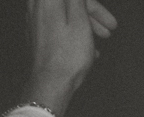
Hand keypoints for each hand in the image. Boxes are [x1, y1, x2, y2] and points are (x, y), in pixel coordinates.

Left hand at [23, 0, 117, 114]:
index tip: (108, 18)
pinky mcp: (36, 36)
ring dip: (84, 24)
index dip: (93, 5)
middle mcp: (36, 7)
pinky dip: (73, 32)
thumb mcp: (80, 22)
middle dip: (90, 13)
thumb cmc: (68, 54)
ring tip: (101, 38)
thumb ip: (78, 1)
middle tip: (109, 28)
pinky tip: (87, 47)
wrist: (51, 82)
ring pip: (63, 15)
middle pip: (67, 4)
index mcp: (47, 1)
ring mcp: (34, 22)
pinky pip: (57, 26)